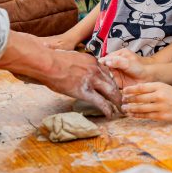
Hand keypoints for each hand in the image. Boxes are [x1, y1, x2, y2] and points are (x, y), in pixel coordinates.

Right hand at [0, 31, 120, 117]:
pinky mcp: (85, 92)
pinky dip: (107, 109)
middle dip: (118, 92)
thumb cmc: (54, 60)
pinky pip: (100, 102)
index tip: (113, 86)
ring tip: (120, 109)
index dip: (111, 80)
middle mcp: (95, 69)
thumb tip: (74, 66)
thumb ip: (77, 63)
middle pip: (112, 82)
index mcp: (92, 61)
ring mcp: (91, 80)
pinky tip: (110, 115)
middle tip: (123, 99)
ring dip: (116, 102)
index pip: (107, 71)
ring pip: (110, 92)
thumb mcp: (71, 57)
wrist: (48, 63)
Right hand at [99, 49, 152, 87]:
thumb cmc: (140, 66)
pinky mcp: (117, 83)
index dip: (100, 64)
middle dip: (100, 73)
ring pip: (105, 77)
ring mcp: (115, 74)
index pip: (104, 59)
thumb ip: (118, 62)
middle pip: (103, 69)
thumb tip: (106, 62)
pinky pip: (110, 84)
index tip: (96, 69)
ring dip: (103, 81)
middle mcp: (114, 64)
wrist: (149, 76)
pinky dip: (107, 87)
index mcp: (116, 56)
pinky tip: (105, 89)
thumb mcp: (128, 62)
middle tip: (97, 78)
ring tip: (101, 84)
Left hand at [121, 82, 171, 121]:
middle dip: (128, 100)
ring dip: (131, 109)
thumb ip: (150, 88)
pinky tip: (132, 114)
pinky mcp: (161, 116)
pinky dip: (137, 115)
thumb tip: (134, 91)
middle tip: (122, 100)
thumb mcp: (163, 87)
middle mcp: (159, 96)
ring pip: (141, 108)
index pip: (141, 87)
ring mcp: (161, 107)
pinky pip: (146, 116)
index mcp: (159, 86)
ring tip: (124, 108)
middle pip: (139, 98)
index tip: (124, 91)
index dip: (130, 90)